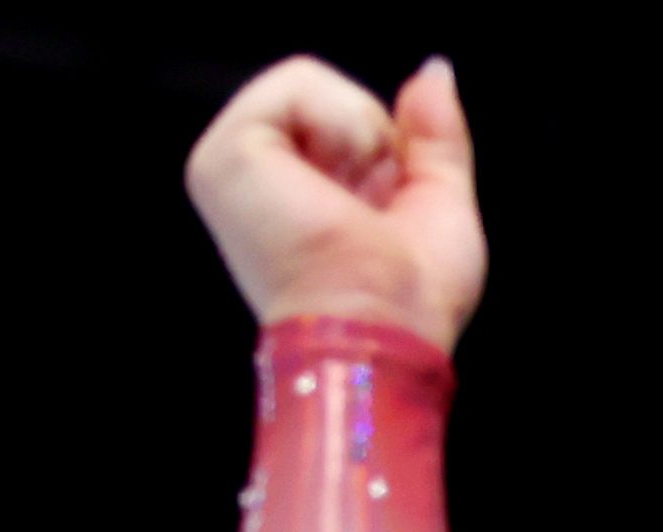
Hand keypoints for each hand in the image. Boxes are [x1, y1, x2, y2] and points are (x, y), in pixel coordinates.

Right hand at [186, 54, 485, 346]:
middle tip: (371, 207)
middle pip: (328, 99)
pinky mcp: (223, 153)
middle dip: (376, 142)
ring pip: (309, 82)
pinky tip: (336, 176)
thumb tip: (435, 70)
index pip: (345, 123)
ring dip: (361, 133)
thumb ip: (434, 133)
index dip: (388, 155)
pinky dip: (342, 122)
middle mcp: (255, 177)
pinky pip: (297, 83)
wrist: (380, 328)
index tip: (386, 210)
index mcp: (294, 193)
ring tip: (351, 196)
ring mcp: (229, 162)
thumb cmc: (412, 295)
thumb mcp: (439, 198)